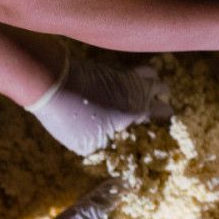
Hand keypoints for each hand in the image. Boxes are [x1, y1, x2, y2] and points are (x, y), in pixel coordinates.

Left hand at [27, 53, 171, 155]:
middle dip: (163, 96)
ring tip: (147, 92)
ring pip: (150, 73)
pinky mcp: (108, 68)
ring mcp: (122, 76)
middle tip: (157, 106)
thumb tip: (108, 150)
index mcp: (135, 110)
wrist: (52, 83)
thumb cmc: (70, 118)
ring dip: (152, 82)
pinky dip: (134, 77)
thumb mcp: (86, 145)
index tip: (166, 122)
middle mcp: (135, 90)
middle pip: (162, 87)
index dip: (167, 117)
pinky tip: (125, 86)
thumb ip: (104, 147)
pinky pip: (130, 70)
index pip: (163, 111)